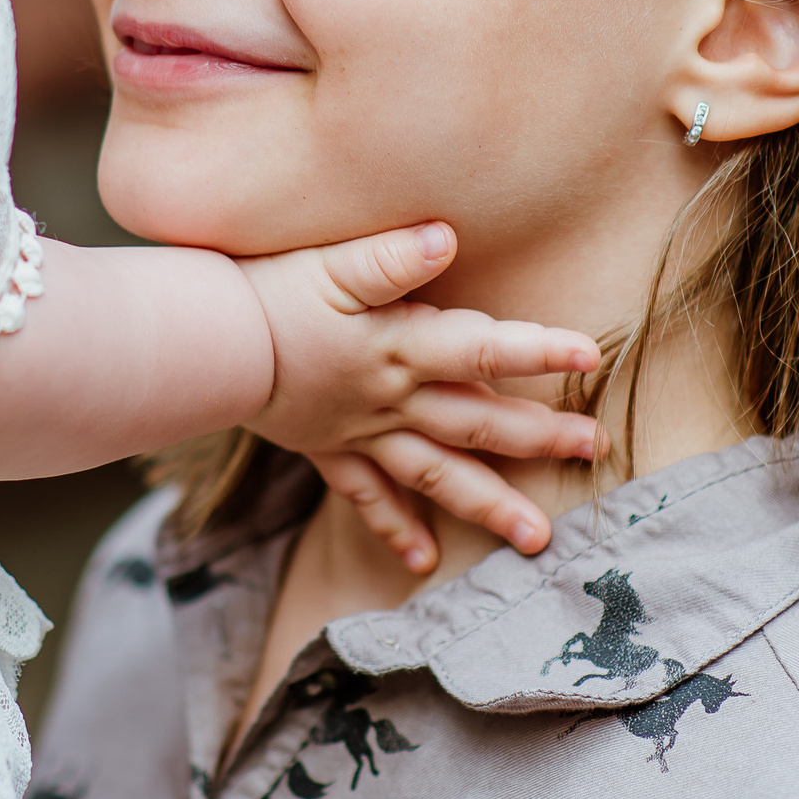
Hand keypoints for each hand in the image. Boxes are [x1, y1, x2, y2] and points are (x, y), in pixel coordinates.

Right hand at [239, 223, 603, 569]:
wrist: (203, 346)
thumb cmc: (265, 292)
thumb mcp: (327, 264)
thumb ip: (389, 257)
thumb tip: (445, 237)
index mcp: (398, 346)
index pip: (481, 347)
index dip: (535, 350)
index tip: (588, 355)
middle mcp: (390, 398)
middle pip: (476, 421)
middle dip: (538, 436)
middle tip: (595, 449)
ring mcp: (361, 431)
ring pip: (436, 475)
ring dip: (488, 505)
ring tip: (538, 539)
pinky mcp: (327, 449)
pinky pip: (366, 498)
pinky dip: (394, 529)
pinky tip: (421, 560)